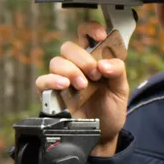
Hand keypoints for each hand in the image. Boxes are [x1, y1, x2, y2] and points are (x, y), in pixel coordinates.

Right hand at [35, 21, 129, 154]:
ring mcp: (63, 79)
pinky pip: (42, 81)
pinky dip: (52, 80)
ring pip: (57, 61)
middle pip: (69, 47)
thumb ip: (117, 71)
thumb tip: (103, 63)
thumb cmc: (111, 109)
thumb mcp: (121, 90)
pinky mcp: (52, 94)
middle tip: (95, 74)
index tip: (100, 36)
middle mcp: (76, 65)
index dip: (91, 29)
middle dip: (83, 58)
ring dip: (70, 70)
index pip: (86, 33)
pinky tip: (64, 85)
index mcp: (93, 58)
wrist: (103, 134)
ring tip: (82, 85)